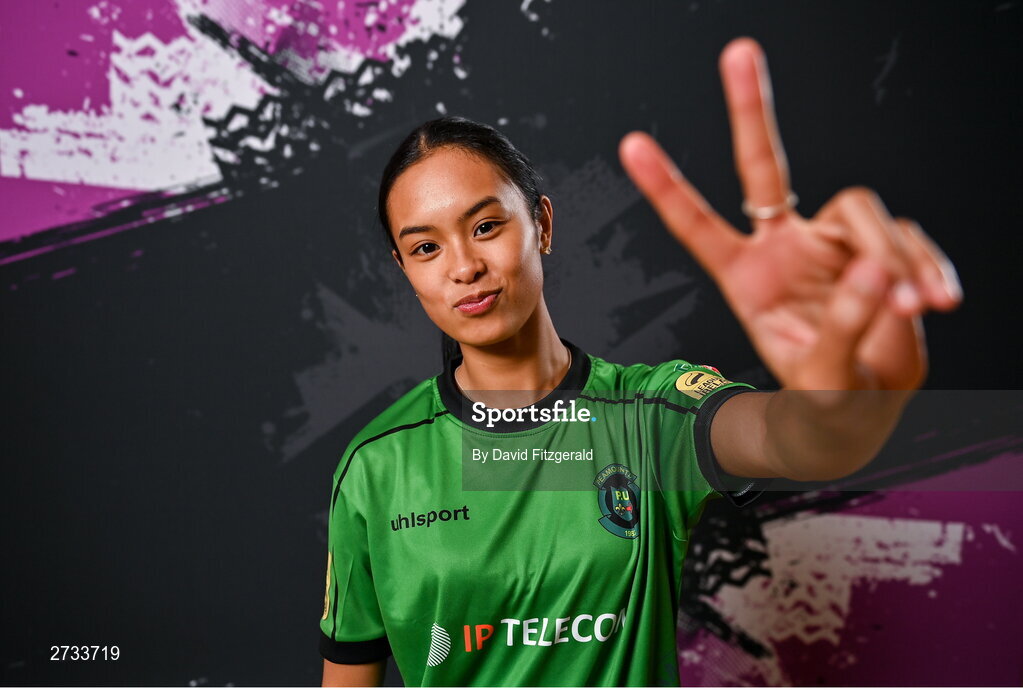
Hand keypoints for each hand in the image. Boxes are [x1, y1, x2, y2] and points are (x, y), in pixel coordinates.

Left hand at [619, 37, 961, 390]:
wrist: (861, 409)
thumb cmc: (825, 397)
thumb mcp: (824, 376)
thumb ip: (843, 325)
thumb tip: (874, 269)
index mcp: (747, 277)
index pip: (699, 226)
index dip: (668, 188)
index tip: (632, 145)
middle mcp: (784, 247)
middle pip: (767, 167)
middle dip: (752, 110)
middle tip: (737, 50)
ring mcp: (831, 243)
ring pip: (864, 212)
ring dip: (895, 256)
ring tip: (914, 307)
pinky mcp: (879, 249)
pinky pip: (907, 240)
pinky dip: (926, 267)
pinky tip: (935, 299)